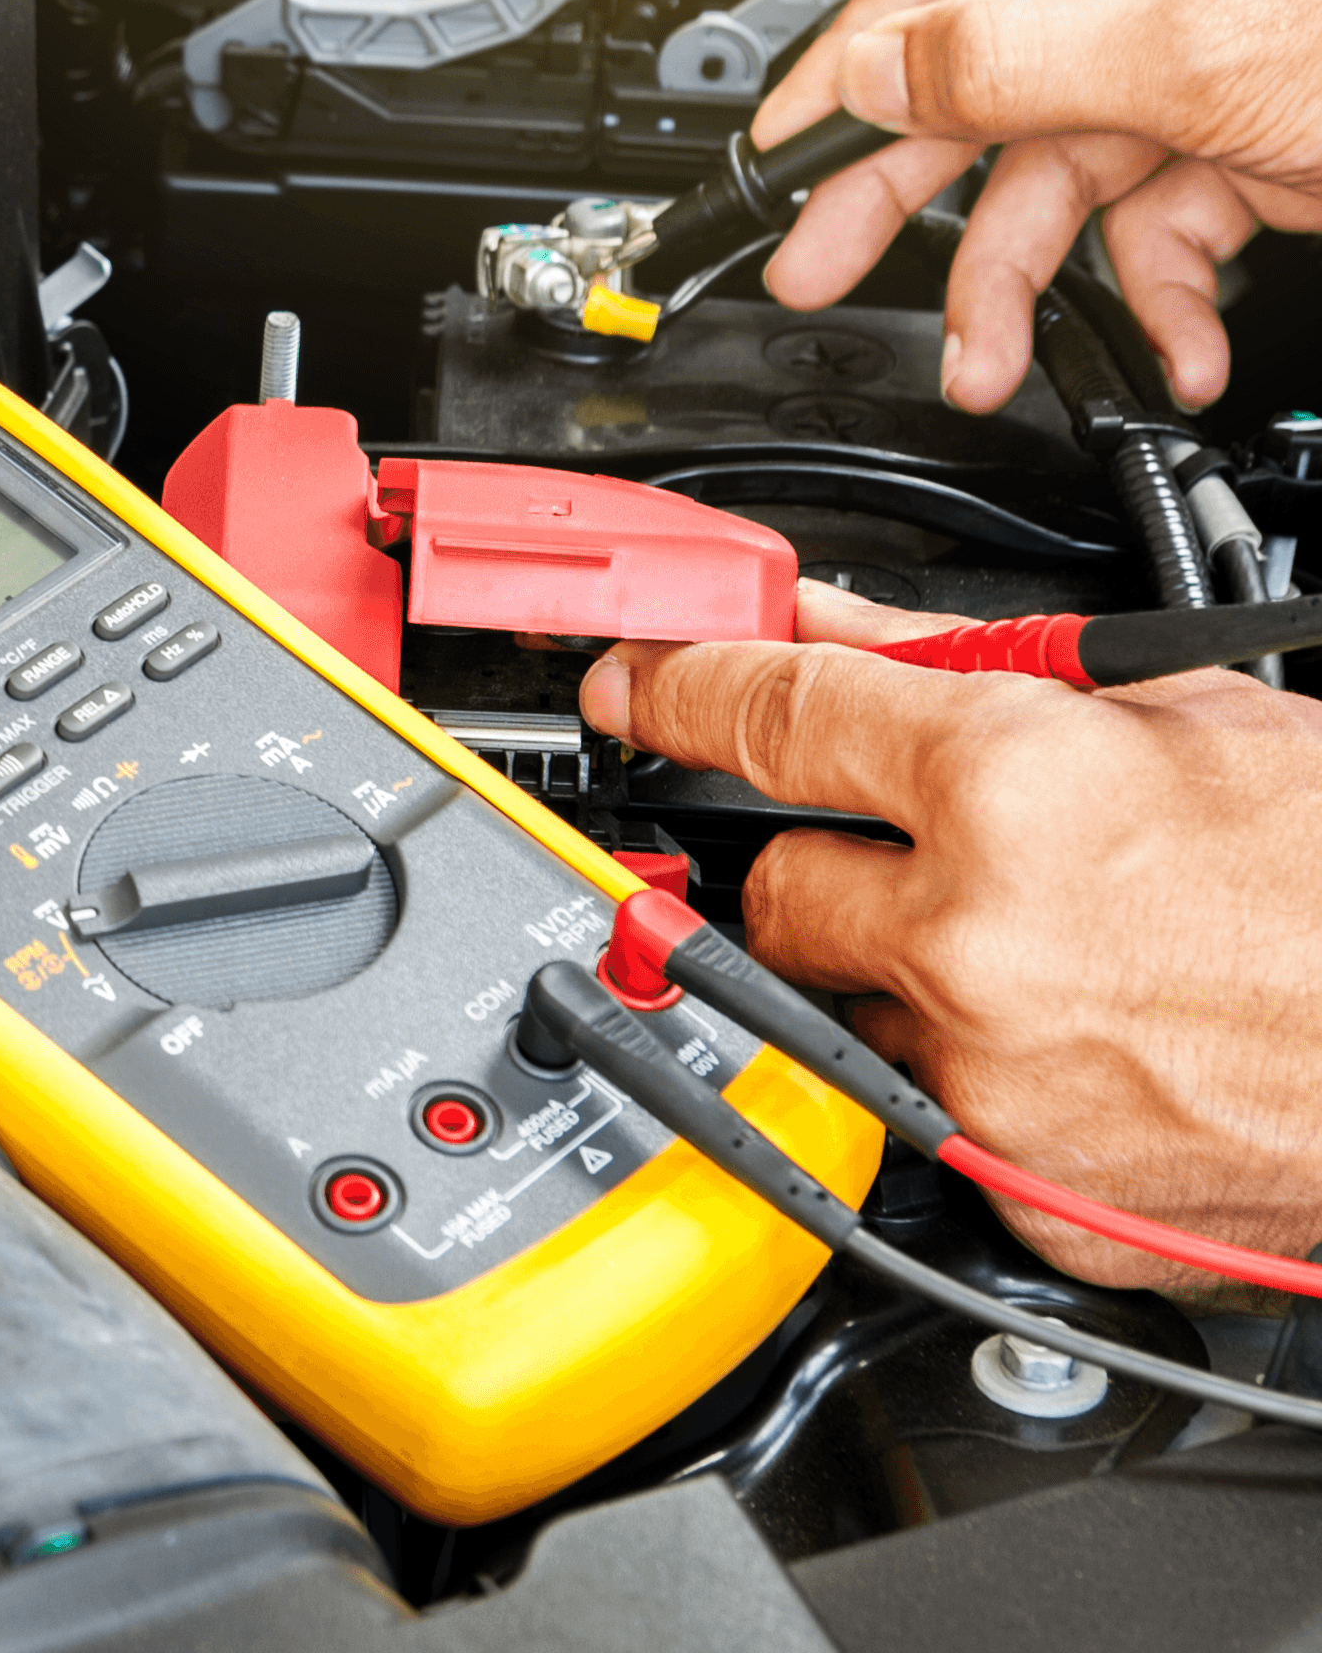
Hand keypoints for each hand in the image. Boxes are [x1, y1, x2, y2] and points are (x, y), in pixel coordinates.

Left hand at [579, 578, 1321, 1295]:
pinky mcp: (1026, 1196)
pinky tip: (1087, 1047)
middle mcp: (978, 944)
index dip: (676, 685)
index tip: (629, 685)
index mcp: (1012, 793)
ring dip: (903, 982)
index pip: (764, 714)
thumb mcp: (1187, 717)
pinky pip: (931, 1119)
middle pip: (777, 889)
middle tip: (927, 856)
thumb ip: (975, 667)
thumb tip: (840, 622)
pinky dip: (981, 1082)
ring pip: (842, 1012)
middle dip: (826, 865)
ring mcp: (996, 1085)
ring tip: (1050, 957)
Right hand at [744, 0, 1321, 413]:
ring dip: (1036, 284)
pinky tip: (1172, 346)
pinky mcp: (1269, 144)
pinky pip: (1173, 229)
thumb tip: (877, 67)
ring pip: (1074, 176)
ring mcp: (1223, 60)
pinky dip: (1164, 300)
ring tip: (993, 361)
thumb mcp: (1205, 42)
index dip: (858, 55)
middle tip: (824, 266)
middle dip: (916, 194)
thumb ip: (1016, 52)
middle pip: (993, 80)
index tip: (791, 147)